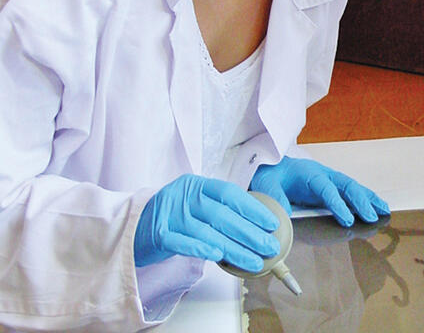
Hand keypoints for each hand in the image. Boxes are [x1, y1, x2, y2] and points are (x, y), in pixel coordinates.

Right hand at [134, 174, 280, 271]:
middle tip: (269, 246)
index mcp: (197, 185)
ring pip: (208, 231)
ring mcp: (170, 214)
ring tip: (254, 261)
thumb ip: (219, 210)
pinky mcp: (158, 233)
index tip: (271, 223)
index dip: (253, 208)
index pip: (230, 193)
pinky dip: (202, 249)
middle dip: (250, 233)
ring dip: (234, 249)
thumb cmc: (170, 217)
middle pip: (223, 215)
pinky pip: (183, 242)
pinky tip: (218, 257)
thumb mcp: (194, 204)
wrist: (128, 228)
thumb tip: (256, 227)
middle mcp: (184, 196)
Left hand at [249, 156, 389, 226]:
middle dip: (361, 202)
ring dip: (369, 199)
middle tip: (372, 218)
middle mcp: (324, 175)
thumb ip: (275, 199)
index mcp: (309, 175)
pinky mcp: (332, 187)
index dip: (338, 204)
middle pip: (347, 186)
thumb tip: (284, 216)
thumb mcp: (267, 186)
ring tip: (384, 212)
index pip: (327, 189)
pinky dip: (366, 199)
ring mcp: (330, 180)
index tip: (347, 220)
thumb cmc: (272, 176)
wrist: (272, 166)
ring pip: (353, 188)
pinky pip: (351, 192)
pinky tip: (376, 209)